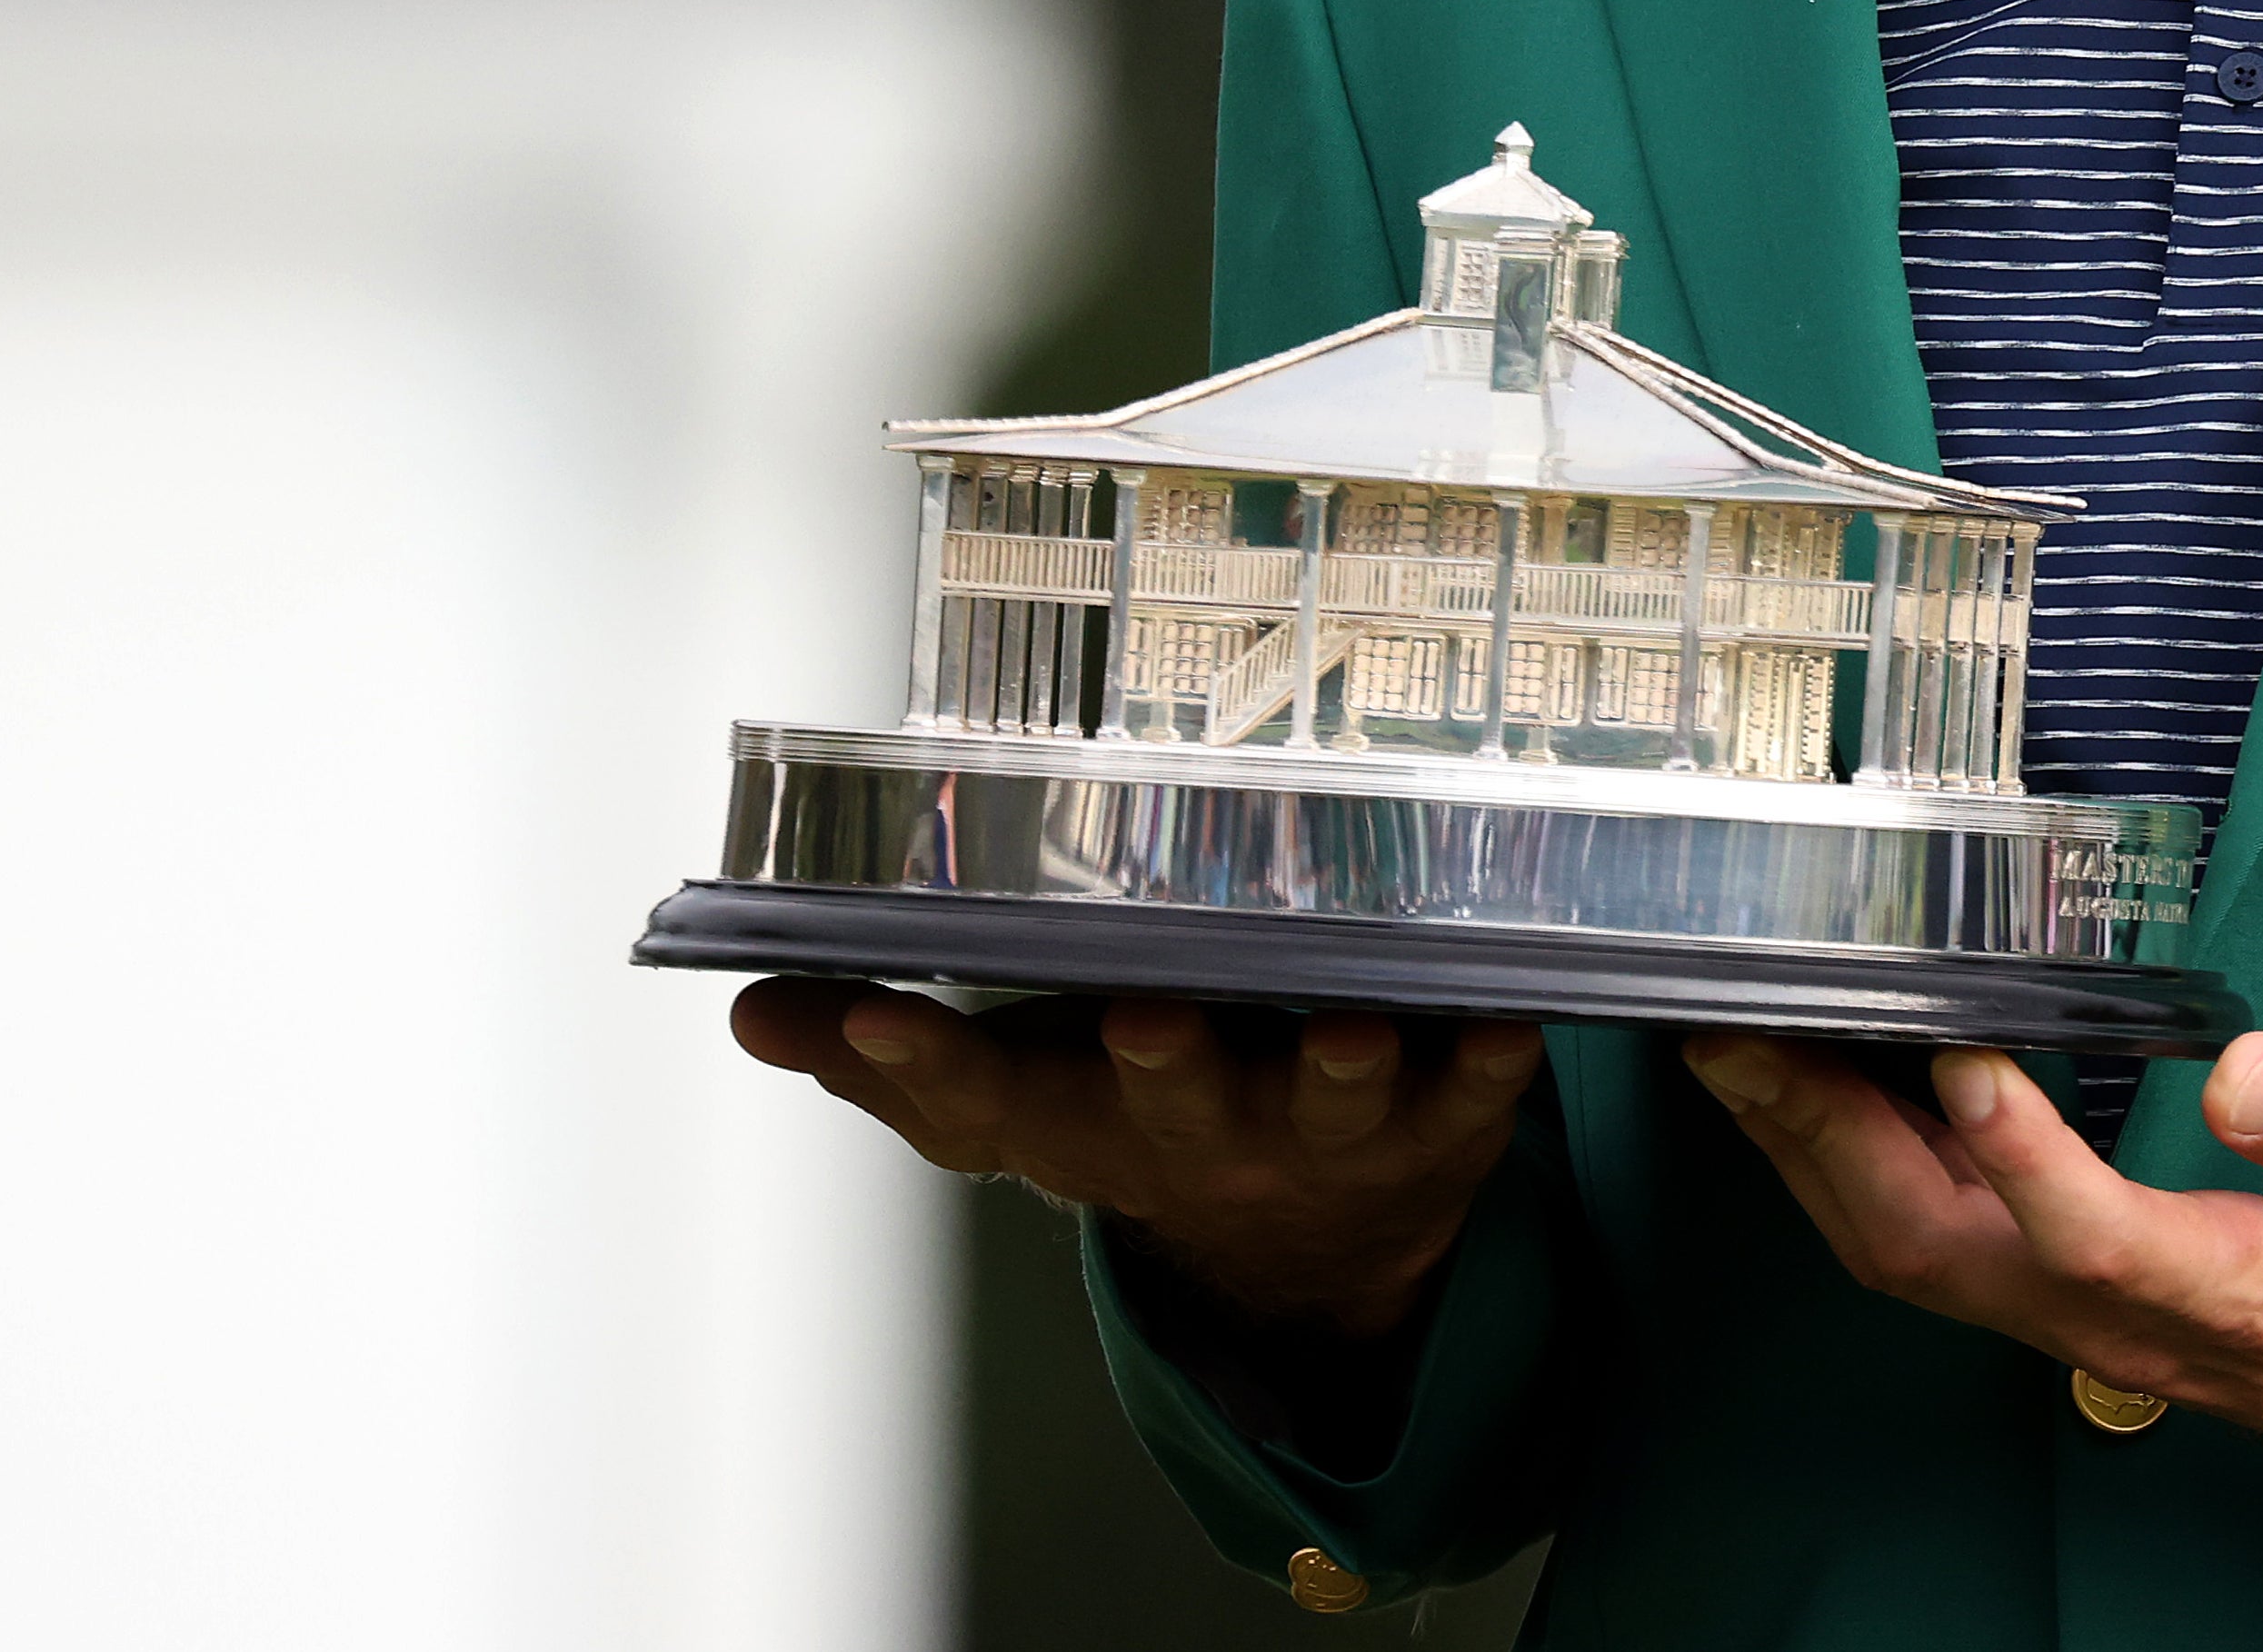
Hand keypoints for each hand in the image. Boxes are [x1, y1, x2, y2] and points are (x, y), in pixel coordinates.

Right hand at [729, 978, 1541, 1336]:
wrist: (1320, 1254)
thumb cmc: (1152, 1120)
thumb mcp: (1026, 1102)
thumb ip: (895, 1061)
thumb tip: (749, 1009)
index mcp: (1090, 1122)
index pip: (983, 1104)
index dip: (920, 1067)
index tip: (874, 1012)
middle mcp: (1202, 1132)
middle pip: (1171, 1105)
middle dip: (1158, 1065)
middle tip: (1144, 1017)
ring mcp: (1326, 1132)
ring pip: (1330, 1102)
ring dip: (1336, 1069)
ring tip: (1346, 1029)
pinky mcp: (1443, 1123)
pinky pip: (1477, 1094)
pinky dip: (1496, 1062)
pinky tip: (1513, 1018)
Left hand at [1681, 1028, 2262, 1474]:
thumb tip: (2250, 1069)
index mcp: (2221, 1288)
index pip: (2091, 1232)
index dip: (2017, 1152)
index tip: (1964, 1052)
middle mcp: (2129, 1320)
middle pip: (1941, 1250)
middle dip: (1826, 1143)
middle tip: (1742, 1034)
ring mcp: (2094, 1321)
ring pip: (1917, 1258)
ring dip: (1817, 1160)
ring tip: (1745, 1056)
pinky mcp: (2085, 1302)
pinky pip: (1941, 1251)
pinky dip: (1861, 1178)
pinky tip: (1834, 1108)